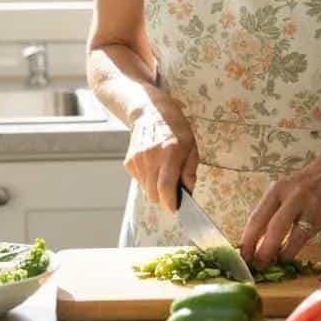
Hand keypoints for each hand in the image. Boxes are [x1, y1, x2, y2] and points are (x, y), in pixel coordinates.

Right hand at [123, 93, 197, 212]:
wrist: (149, 112)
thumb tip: (188, 191)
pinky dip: (148, 181)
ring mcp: (137, 160)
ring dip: (156, 190)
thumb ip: (190, 170)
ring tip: (163, 174)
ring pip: (146, 190)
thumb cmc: (174, 128)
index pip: (165, 187)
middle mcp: (150, 157)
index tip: (175, 208)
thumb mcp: (191, 145)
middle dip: (164, 199)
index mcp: (169, 152)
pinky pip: (139, 182)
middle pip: (154, 194)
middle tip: (173, 193)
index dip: (170, 202)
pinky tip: (153, 167)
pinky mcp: (129, 162)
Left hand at [239, 164, 320, 267]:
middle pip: (274, 227)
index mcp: (276, 190)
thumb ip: (270, 212)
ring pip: (293, 235)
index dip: (248, 239)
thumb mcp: (282, 192)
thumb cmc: (301, 188)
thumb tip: (253, 241)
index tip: (242, 256)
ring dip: (281, 253)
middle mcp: (292, 197)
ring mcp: (309, 207)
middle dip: (264, 249)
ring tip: (272, 263)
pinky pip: (305, 238)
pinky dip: (294, 249)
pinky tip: (287, 256)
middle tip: (256, 265)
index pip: (257, 217)